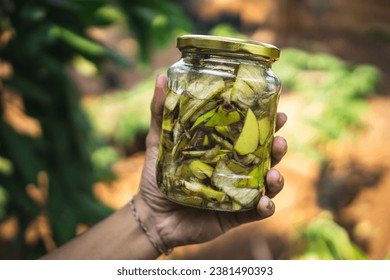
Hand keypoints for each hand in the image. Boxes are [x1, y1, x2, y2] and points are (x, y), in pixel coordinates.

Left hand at [132, 75, 287, 251]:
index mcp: (222, 149)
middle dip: (278, 147)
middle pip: (264, 156)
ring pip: (266, 183)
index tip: (279, 112)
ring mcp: (236, 192)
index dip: (267, 123)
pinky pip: (256, 211)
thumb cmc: (156, 177)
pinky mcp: (234, 214)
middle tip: (279, 140)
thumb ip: (160, 112)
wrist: (151, 216)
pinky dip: (266, 207)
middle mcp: (234, 169)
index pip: (249, 133)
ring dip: (277, 177)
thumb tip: (160, 77)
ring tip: (274, 173)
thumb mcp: (158, 141)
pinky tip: (265, 202)